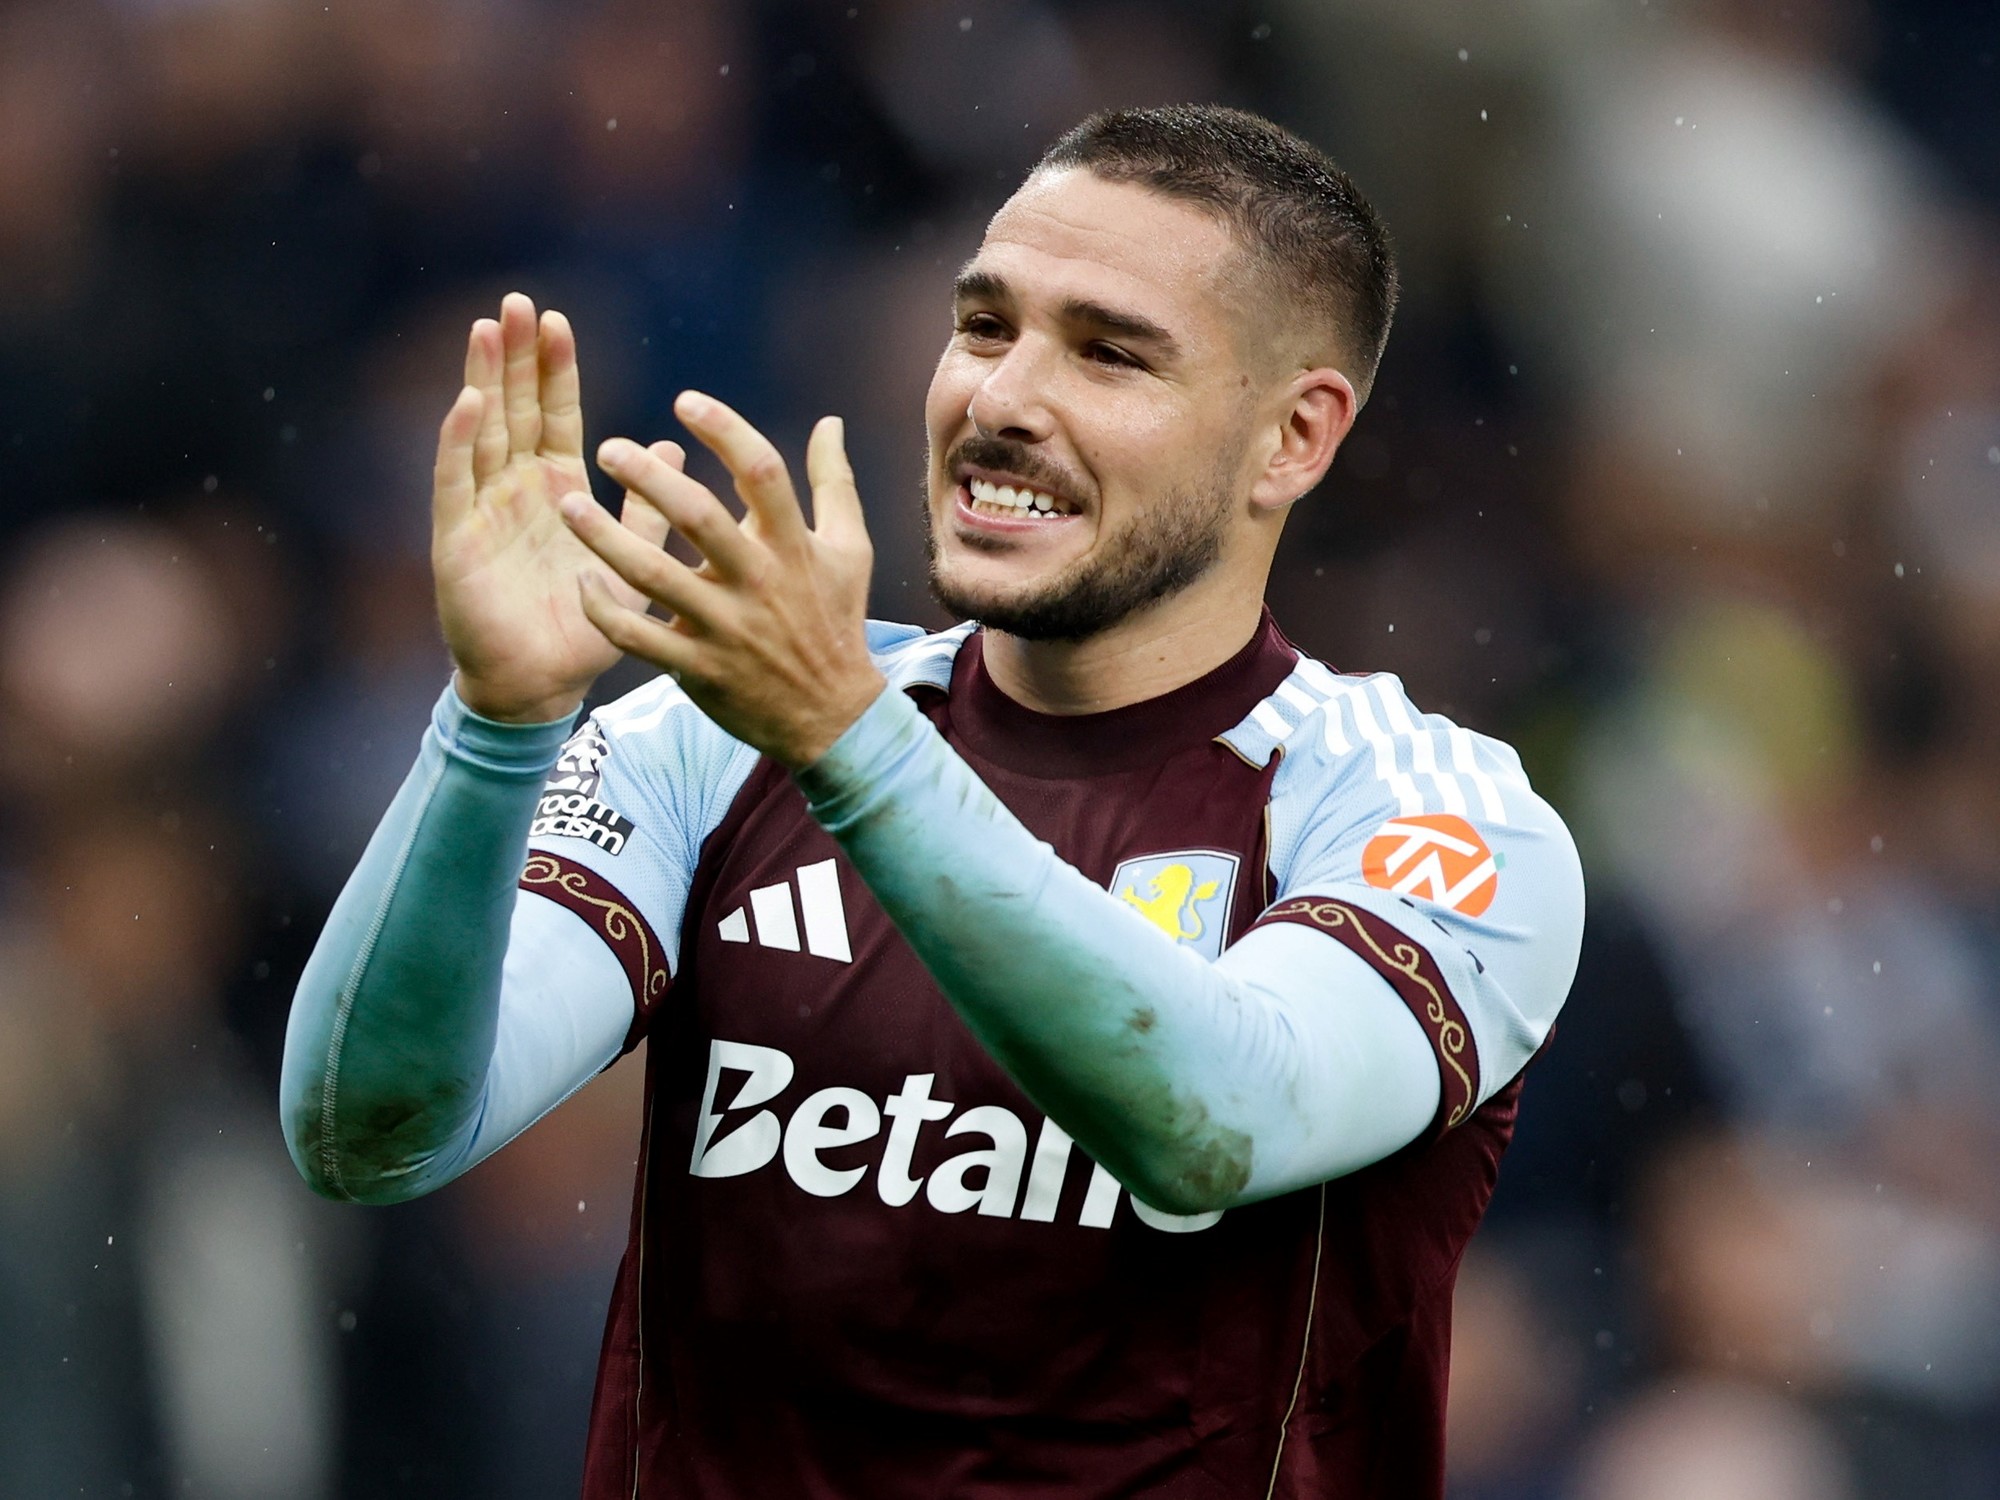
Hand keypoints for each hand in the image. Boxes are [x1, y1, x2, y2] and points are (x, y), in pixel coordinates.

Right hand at [432, 292, 681, 722]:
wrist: (542, 684)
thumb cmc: (583, 627)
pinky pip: (456, 485)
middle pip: (513, 409)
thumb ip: (647, 509)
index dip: (553, 369)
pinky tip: (467, 404)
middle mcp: (517, 491)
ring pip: (481, 433)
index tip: (556, 320)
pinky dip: (459, 444)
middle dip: (514, 357)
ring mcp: (483, 511)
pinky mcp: (458, 541)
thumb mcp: (633, 563)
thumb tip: (666, 443)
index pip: (555, 414)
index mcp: (559, 490)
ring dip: (482, 381)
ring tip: (486, 329)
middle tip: (518, 302)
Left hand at [556, 392, 884, 767]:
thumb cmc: (835, 622)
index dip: (723, 430)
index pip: (761, 472)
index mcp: (792, 545)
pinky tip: (582, 582)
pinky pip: (638, 639)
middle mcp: (757, 581)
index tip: (684, 402)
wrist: (831, 716)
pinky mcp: (697, 668)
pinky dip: (606, 612)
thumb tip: (829, 422)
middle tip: (609, 449)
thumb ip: (835, 483)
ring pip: (654, 577)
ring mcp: (724, 627)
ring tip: (568, 506)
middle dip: (650, 478)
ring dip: (606, 539)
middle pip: (699, 517)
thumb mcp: (850, 549)